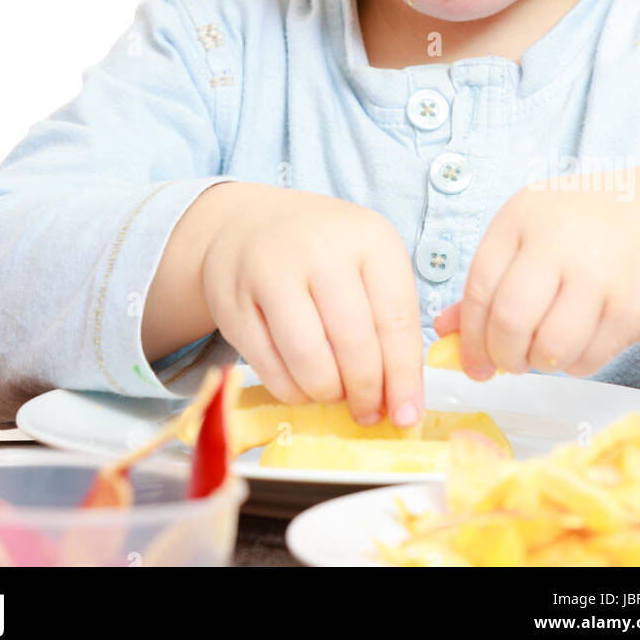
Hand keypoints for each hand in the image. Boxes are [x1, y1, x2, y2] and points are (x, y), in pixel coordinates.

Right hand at [201, 183, 424, 427]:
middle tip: (368, 413)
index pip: (397, 319)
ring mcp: (270, 272)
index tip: (407, 416)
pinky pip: (270, 370)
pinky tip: (303, 386)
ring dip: (328, 393)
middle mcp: (320, 248)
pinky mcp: (233, 302)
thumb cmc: (324, 251)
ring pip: (309, 362)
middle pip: (354, 343)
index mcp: (369, 236)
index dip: (404, 377)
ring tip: (335, 393)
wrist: (249, 224)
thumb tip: (402, 401)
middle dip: (366, 392)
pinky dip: (293, 392)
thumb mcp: (368, 262)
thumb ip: (390, 320)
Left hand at [432, 145, 639, 379]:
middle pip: (509, 321)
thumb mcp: (535, 231)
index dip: (470, 335)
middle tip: (508, 363)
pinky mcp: (630, 308)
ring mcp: (597, 274)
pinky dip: (574, 364)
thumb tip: (445, 330)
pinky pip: (586, 359)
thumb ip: (492, 278)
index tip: (470, 361)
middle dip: (501, 356)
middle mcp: (557, 241)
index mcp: (522, 216)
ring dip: (539, 363)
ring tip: (545, 351)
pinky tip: (579, 343)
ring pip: (547, 348)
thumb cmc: (597, 223)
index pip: (479, 287)